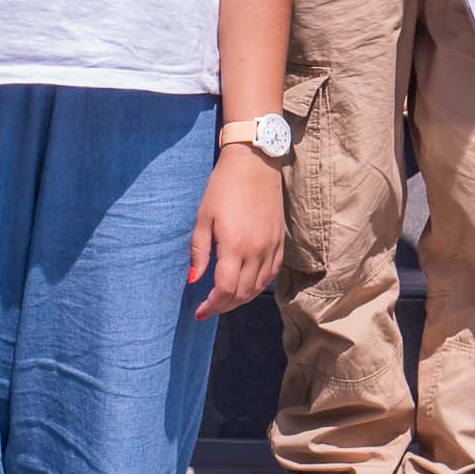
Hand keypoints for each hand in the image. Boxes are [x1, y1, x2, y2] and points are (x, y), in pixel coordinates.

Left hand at [185, 147, 285, 318]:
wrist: (254, 162)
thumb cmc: (224, 186)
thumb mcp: (203, 217)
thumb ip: (199, 251)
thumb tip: (194, 279)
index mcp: (235, 245)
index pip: (226, 289)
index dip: (212, 305)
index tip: (200, 311)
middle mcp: (257, 250)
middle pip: (243, 293)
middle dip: (224, 306)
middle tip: (210, 307)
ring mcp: (271, 246)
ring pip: (259, 287)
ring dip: (242, 298)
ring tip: (226, 300)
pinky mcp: (280, 240)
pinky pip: (272, 273)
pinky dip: (259, 285)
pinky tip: (247, 285)